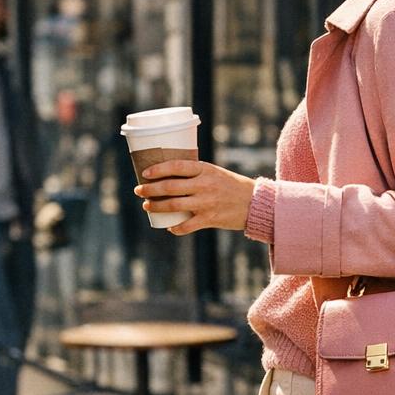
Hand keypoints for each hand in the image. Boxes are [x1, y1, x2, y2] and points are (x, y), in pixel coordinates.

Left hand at [135, 159, 255, 235]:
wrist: (255, 202)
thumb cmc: (231, 185)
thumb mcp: (215, 172)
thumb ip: (195, 173)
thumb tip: (169, 175)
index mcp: (205, 169)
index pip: (176, 166)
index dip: (158, 169)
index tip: (145, 173)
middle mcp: (204, 185)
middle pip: (169, 187)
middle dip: (150, 189)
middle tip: (139, 191)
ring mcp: (206, 203)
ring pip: (173, 205)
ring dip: (156, 206)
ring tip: (147, 206)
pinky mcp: (209, 219)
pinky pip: (186, 225)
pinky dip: (175, 227)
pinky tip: (169, 226)